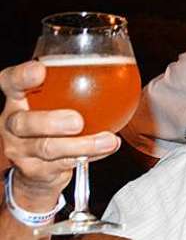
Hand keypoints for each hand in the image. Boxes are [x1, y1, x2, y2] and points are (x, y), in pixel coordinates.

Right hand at [0, 61, 119, 210]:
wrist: (38, 167)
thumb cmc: (52, 123)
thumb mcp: (55, 101)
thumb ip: (73, 87)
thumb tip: (120, 71)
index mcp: (17, 99)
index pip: (10, 82)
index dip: (21, 77)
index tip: (39, 70)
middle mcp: (12, 123)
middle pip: (23, 122)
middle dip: (50, 122)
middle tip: (77, 121)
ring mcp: (21, 149)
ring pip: (47, 147)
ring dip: (82, 144)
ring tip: (108, 140)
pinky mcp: (34, 170)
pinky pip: (63, 163)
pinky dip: (90, 154)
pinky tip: (108, 147)